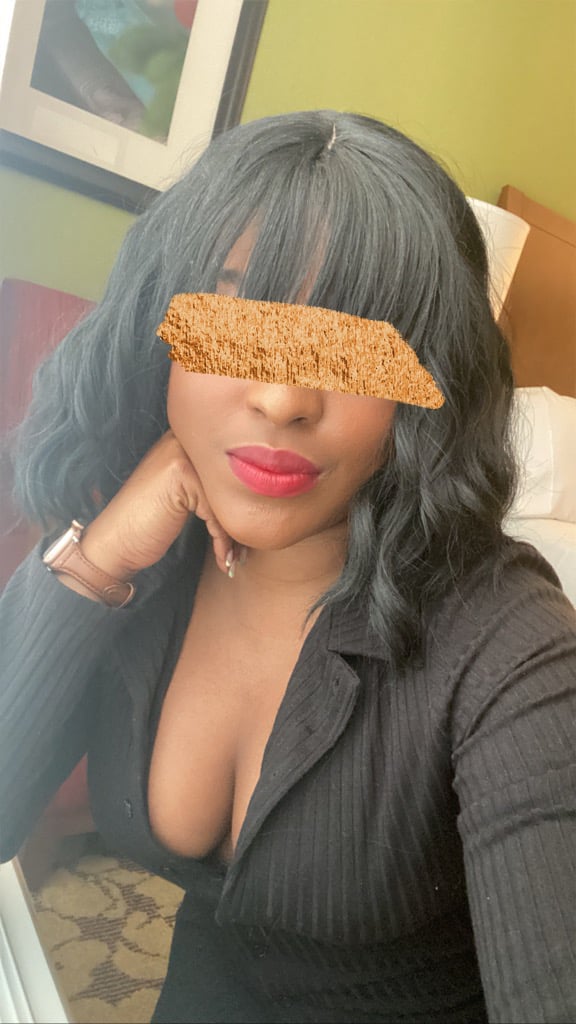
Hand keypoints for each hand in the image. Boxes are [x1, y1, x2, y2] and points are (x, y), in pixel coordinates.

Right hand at [80, 430, 241, 578]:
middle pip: (234, 482)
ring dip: (235, 534)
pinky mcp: (181, 474)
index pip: (234, 469)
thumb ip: (214, 487)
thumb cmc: (149, 525)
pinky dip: (223, 539)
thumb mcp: (186, 499)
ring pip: (228, 496)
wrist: (114, 544)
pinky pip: (218, 509)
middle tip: (247, 550)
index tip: (249, 535)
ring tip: (235, 557)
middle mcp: (185, 441)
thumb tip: (264, 496)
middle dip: (243, 519)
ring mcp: (181, 454)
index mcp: (188, 443)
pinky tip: (223, 559)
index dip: (243, 503)